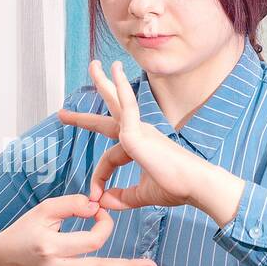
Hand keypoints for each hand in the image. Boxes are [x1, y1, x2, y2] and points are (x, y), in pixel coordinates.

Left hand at [57, 60, 212, 210]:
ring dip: (104, 83)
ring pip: (117, 102)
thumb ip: (123, 197)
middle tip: (71, 100)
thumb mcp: (142, 195)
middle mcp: (140, 133)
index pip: (109, 157)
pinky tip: (115, 72)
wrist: (195, 186)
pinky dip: (121, 90)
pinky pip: (127, 107)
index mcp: (140, 145)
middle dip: (93, 105)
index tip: (95, 194)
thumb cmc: (177, 187)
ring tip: (94, 64)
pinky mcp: (139, 133)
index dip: (99, 177)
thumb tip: (103, 201)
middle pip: (112, 112)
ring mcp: (140, 130)